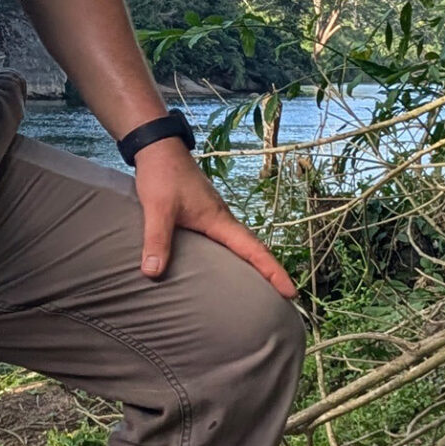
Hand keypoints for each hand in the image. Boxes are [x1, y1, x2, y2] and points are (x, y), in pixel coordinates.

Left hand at [134, 137, 296, 298]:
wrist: (157, 148)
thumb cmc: (162, 175)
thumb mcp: (158, 209)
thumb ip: (157, 240)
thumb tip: (153, 273)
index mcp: (219, 220)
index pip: (253, 250)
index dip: (273, 272)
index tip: (291, 292)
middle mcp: (222, 219)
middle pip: (253, 249)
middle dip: (270, 272)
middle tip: (286, 297)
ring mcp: (214, 216)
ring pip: (240, 244)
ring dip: (253, 265)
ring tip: (261, 290)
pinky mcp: (203, 214)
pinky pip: (225, 240)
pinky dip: (233, 255)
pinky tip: (224, 267)